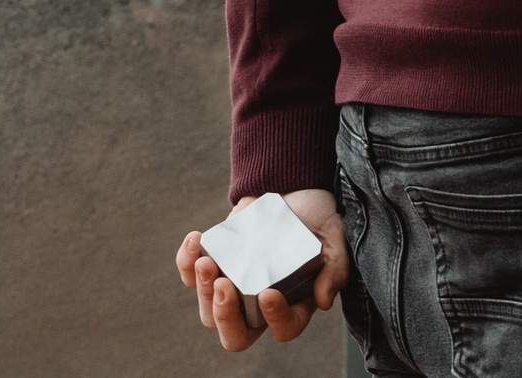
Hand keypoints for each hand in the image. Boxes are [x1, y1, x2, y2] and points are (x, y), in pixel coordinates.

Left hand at [174, 189, 350, 351]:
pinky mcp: (215, 263)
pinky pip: (189, 275)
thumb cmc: (316, 220)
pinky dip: (186, 261)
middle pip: (236, 334)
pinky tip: (195, 240)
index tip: (269, 291)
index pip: (283, 329)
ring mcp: (234, 286)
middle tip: (224, 286)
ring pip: (209, 310)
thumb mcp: (335, 240)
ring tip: (206, 262)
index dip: (275, 318)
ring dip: (202, 290)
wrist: (293, 187)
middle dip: (225, 317)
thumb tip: (323, 301)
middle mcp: (259, 304)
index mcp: (293, 303)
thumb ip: (335, 269)